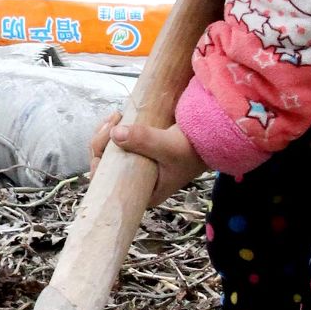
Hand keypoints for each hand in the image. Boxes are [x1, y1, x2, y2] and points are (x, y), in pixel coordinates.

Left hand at [90, 113, 208, 205]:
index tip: (106, 139)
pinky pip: (116, 142)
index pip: (108, 186)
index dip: (100, 163)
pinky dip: (114, 128)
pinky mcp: (137, 151)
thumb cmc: (192, 149)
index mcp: (143, 194)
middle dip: (101, 141)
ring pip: (108, 152)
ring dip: (106, 132)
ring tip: (117, 116)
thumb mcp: (168, 146)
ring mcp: (135, 166)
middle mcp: (136, 183)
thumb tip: (115, 133)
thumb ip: (144, 140)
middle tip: (113, 119)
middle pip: (104, 166)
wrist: (211, 136)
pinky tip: (118, 117)